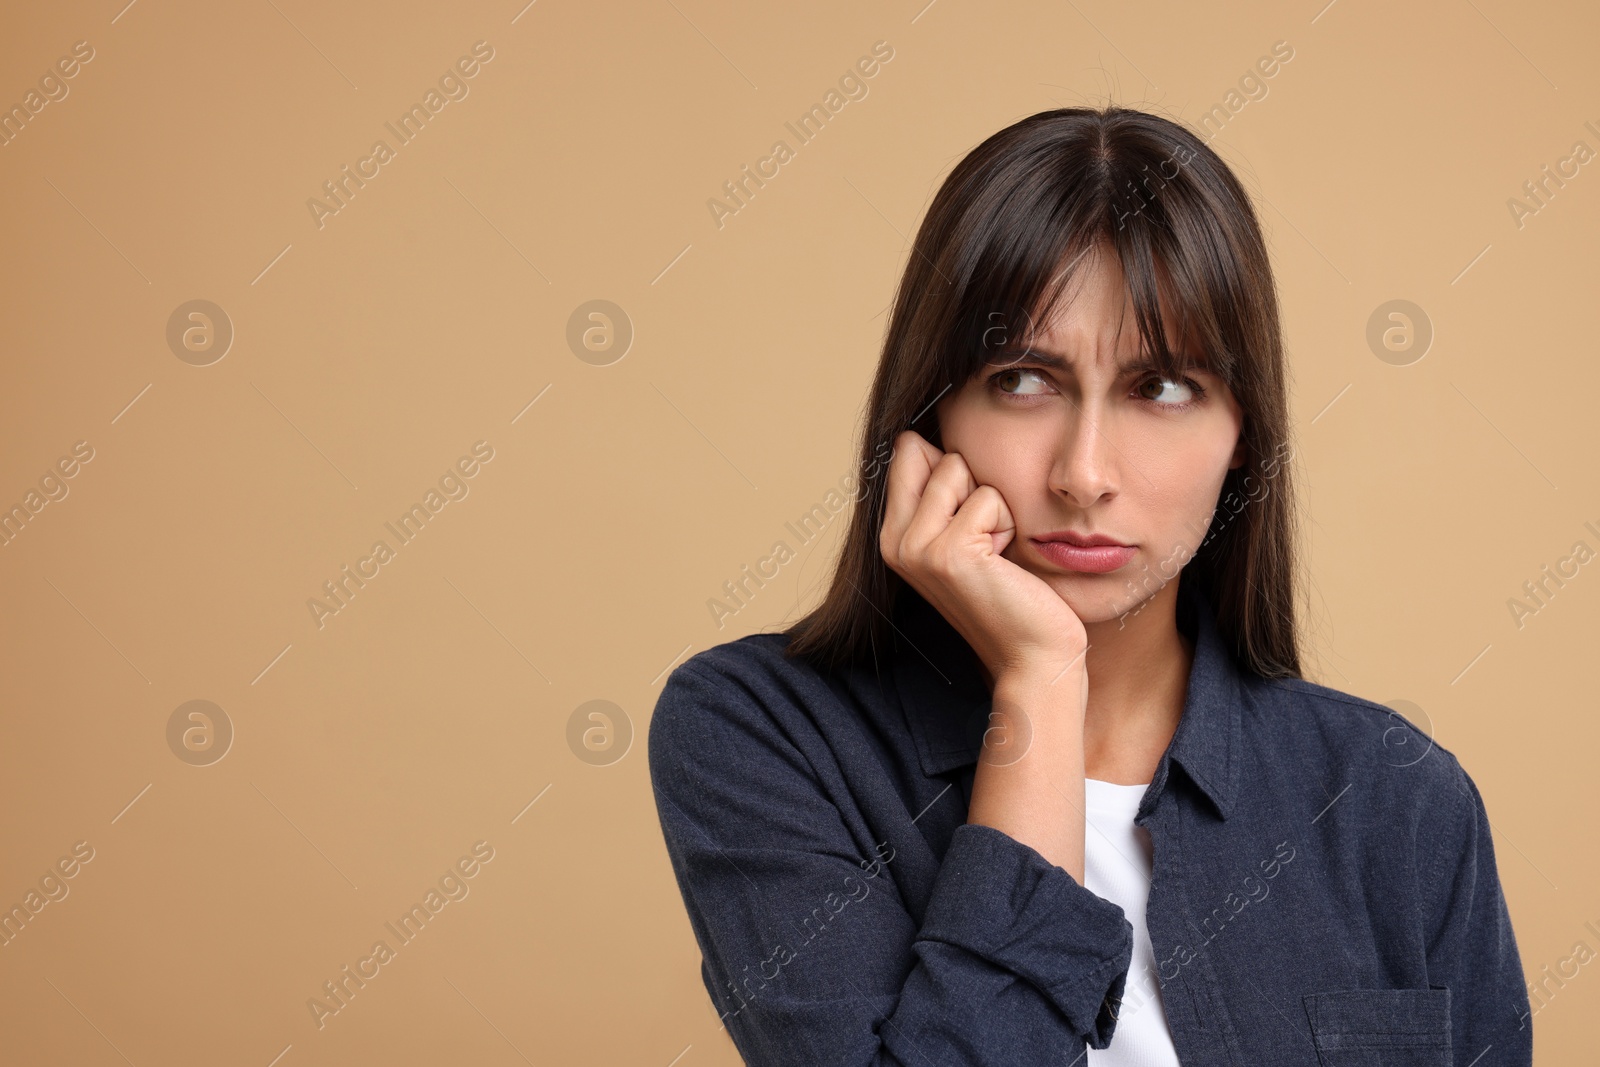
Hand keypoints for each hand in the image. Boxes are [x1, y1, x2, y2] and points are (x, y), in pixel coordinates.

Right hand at [878, 430, 1087, 687]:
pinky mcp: (948, 553)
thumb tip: (923, 435)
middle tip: (984, 538)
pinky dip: (1007, 524)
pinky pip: (988, 498)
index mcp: (891, 535)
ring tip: (995, 551)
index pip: (907, 449)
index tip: (968, 517)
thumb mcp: (965, 535)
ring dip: (992, 504)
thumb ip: (938, 492)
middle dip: (970, 482)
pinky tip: (1004, 564)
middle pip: (928, 451)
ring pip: (958, 469)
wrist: (1033, 652)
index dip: (951, 468)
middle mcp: (893, 542)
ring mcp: (916, 549)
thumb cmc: (1011, 591)